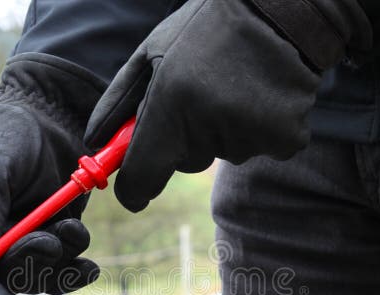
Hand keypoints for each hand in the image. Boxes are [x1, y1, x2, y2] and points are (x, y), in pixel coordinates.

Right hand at [0, 53, 105, 294]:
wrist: (54, 116)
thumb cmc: (7, 137)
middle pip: (0, 279)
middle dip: (28, 265)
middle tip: (48, 241)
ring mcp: (20, 243)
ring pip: (35, 278)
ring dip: (56, 263)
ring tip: (70, 230)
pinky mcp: (53, 240)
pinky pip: (62, 270)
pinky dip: (75, 268)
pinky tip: (88, 262)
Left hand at [84, 0, 321, 212]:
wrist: (281, 8)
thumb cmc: (206, 28)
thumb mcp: (152, 52)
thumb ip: (118, 102)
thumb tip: (94, 143)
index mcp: (171, 103)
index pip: (142, 177)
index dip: (134, 190)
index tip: (133, 192)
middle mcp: (209, 125)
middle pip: (185, 163)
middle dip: (185, 139)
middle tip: (201, 94)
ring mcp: (250, 136)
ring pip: (222, 153)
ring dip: (224, 130)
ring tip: (236, 85)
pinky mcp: (285, 140)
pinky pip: (260, 149)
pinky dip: (259, 129)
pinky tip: (263, 95)